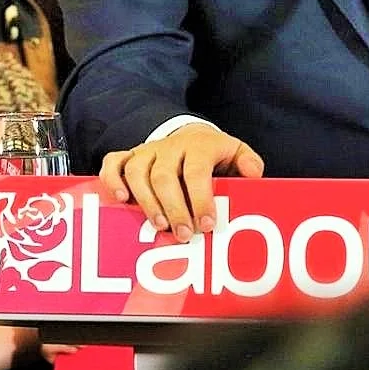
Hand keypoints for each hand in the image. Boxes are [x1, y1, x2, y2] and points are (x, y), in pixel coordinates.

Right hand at [100, 122, 264, 240]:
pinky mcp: (129, 156)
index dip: (200, 198)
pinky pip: (113, 163)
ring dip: (147, 202)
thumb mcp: (235, 152)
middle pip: (164, 176)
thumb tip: (255, 174)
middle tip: (183, 235)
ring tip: (159, 226)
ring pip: (138, 173)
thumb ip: (247, 162)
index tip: (206, 225)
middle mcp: (170, 147)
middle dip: (174, 208)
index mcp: (199, 146)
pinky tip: (122, 201)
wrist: (188, 134)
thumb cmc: (213, 154)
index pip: (196, 171)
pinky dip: (113, 181)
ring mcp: (147, 151)